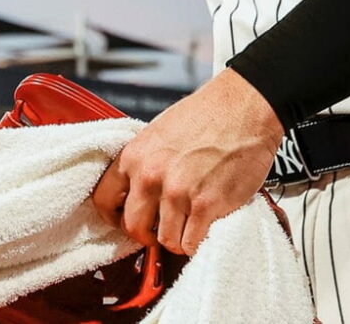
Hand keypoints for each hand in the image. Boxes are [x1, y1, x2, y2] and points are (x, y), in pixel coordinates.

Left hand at [91, 68, 282, 255]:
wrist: (246, 105)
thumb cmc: (210, 112)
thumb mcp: (162, 130)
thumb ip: (146, 161)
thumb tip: (139, 187)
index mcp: (136, 155)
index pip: (103, 200)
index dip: (115, 215)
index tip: (127, 219)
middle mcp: (151, 175)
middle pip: (133, 227)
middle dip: (148, 232)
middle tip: (164, 225)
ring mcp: (178, 193)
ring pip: (165, 240)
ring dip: (178, 237)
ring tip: (191, 223)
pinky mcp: (206, 205)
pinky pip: (191, 243)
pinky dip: (198, 241)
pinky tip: (206, 226)